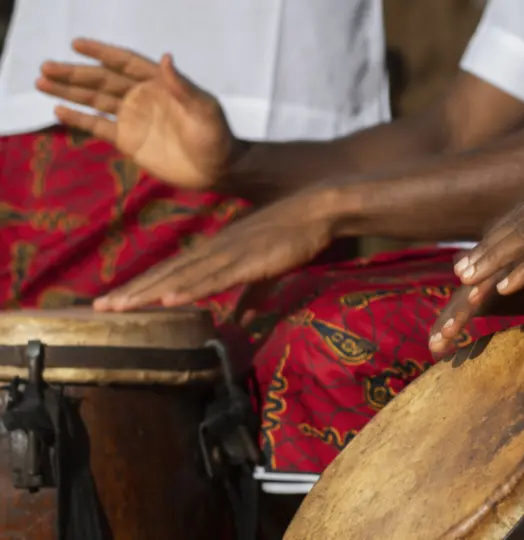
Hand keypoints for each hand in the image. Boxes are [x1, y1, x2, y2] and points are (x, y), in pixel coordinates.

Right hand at [36, 38, 242, 190]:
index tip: (77, 44)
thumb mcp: (204, 110)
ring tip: (41, 81)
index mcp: (160, 84)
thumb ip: (183, 87)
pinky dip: (79, 118)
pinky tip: (58, 109)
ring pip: (96, 100)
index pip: (124, 62)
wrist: (218, 170)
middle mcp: (142, 97)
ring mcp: (134, 118)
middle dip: (75, 73)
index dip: (101, 52)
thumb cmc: (217, 137)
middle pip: (103, 80)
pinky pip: (99, 127)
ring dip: (70, 91)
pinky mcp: (129, 141)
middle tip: (46, 66)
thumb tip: (165, 58)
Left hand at [92, 191, 339, 311]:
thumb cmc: (294, 234)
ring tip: (120, 307)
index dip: (143, 287)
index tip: (114, 303)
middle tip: (99, 310)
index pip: (172, 272)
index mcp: (215, 250)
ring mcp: (229, 253)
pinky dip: (191, 288)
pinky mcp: (249, 260)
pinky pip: (215, 278)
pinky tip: (170, 298)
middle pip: (166, 274)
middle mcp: (214, 249)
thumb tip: (242, 319)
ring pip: (182, 277)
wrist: (317, 208)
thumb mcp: (266, 269)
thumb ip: (252, 294)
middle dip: (133, 292)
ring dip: (150, 292)